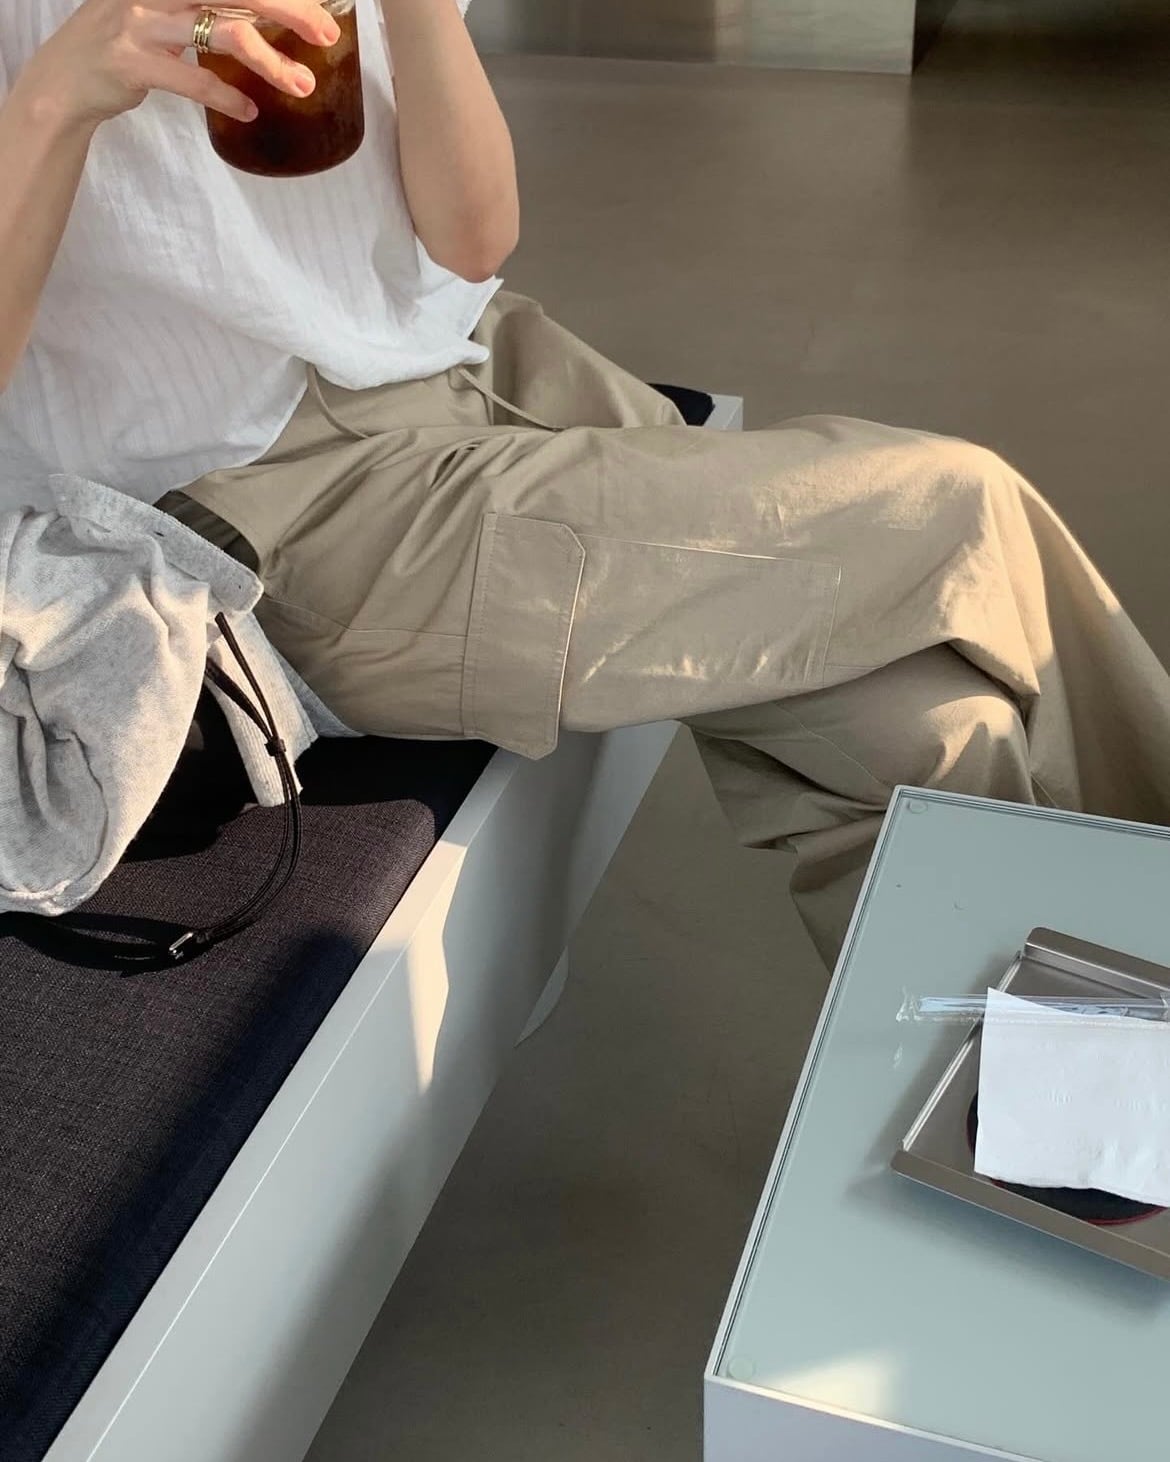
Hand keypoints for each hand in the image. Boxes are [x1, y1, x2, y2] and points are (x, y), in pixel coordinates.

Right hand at [22, 0, 342, 126]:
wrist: (65, 79)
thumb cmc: (126, 46)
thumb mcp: (165, 14)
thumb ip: (207, 11)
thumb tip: (264, 20)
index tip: (321, 10)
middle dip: (287, 11)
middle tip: (325, 35)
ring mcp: (141, 22)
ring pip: (222, 33)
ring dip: (269, 62)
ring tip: (299, 85)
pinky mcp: (132, 62)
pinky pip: (192, 80)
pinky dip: (226, 98)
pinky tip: (249, 111)